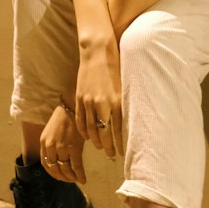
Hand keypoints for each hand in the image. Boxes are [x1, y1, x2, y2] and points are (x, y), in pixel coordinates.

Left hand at [39, 104, 86, 184]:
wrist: (73, 106)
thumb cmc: (64, 117)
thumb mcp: (52, 131)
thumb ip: (52, 144)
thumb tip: (58, 157)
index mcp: (44, 142)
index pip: (46, 164)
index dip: (52, 173)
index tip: (59, 176)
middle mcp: (51, 146)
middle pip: (55, 168)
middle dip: (62, 177)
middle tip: (69, 180)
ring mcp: (62, 147)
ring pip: (65, 169)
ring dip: (71, 178)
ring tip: (76, 180)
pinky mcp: (74, 147)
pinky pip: (76, 166)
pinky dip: (79, 175)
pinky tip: (83, 179)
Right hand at [74, 43, 123, 158]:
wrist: (97, 53)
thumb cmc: (115, 67)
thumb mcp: (123, 86)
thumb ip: (124, 104)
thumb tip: (129, 121)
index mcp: (116, 101)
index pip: (118, 129)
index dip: (119, 143)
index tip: (122, 152)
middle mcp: (102, 103)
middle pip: (104, 133)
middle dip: (108, 146)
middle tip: (111, 154)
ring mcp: (89, 101)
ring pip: (91, 128)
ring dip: (96, 140)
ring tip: (100, 147)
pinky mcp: (80, 98)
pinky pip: (80, 119)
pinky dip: (84, 130)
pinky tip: (87, 136)